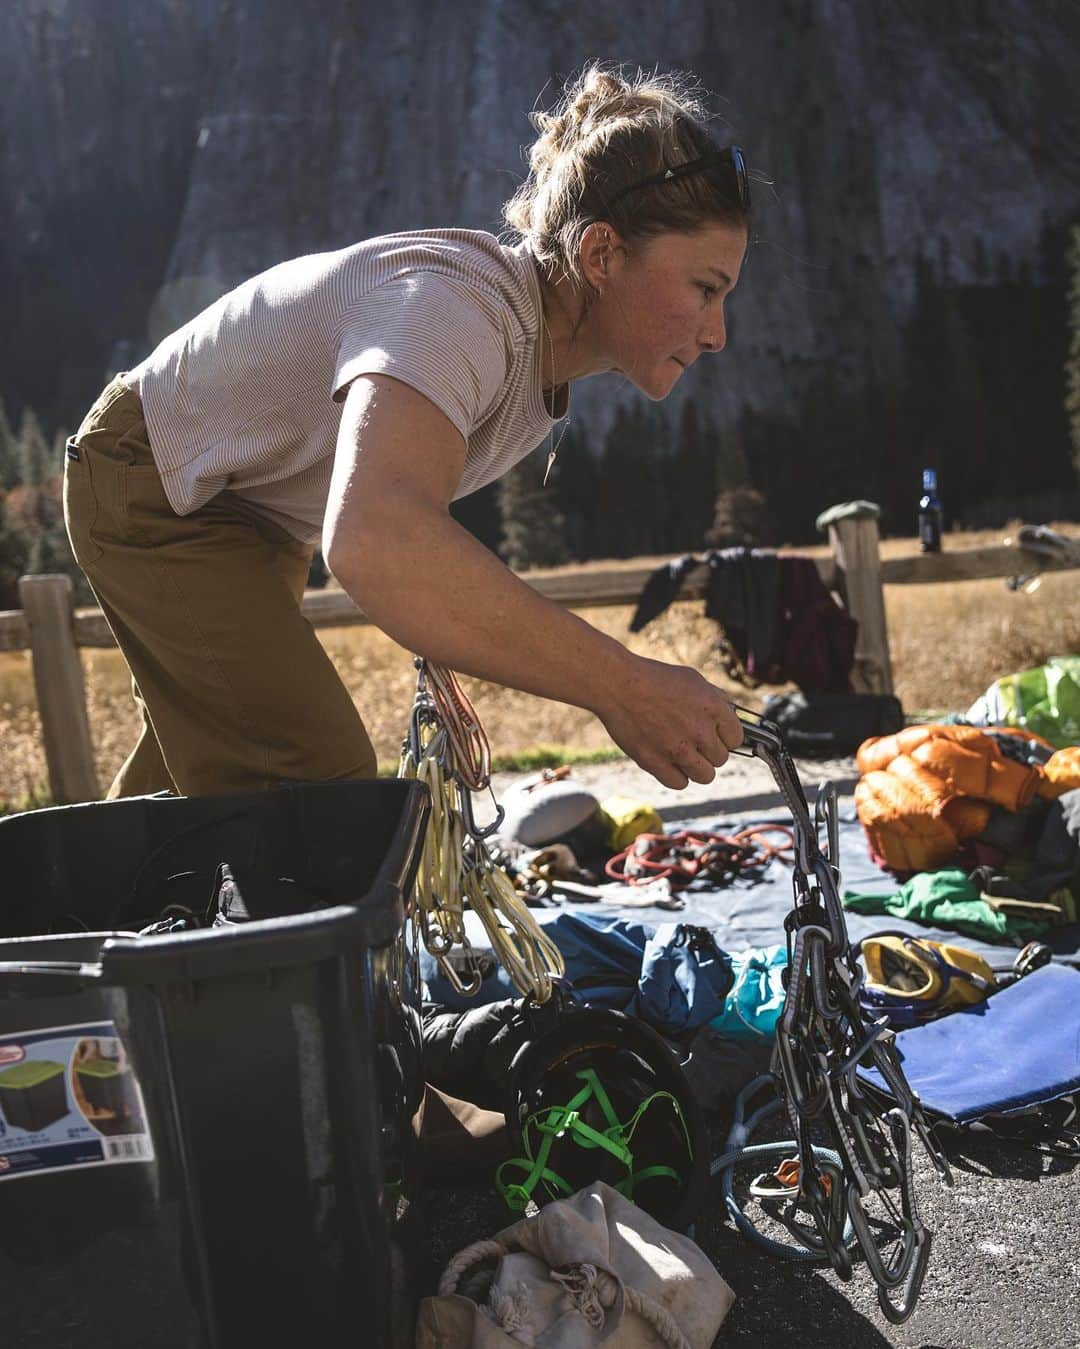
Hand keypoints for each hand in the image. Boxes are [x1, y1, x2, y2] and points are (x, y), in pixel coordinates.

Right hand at [594, 655, 743, 788]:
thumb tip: (729, 715)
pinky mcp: (657, 764)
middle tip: (692, 741)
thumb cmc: (654, 679)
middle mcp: (700, 731)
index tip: (713, 735)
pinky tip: (668, 761)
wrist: (618, 685)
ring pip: (705, 776)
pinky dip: (676, 776)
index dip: (725, 737)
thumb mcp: (692, 680)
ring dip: (696, 767)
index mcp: (713, 708)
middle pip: (721, 759)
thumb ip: (715, 699)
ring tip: (683, 754)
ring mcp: (679, 750)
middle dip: (709, 751)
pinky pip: (680, 783)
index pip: (736, 738)